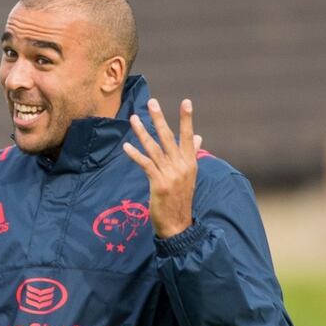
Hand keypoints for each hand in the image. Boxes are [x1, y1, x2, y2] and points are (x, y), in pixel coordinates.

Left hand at [122, 98, 202, 238]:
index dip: (187, 119)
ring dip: (142, 132)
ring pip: (154, 148)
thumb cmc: (181, 199)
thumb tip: (198, 136)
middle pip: (169, 137)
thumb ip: (193, 154)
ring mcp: (170, 174)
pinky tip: (126, 146)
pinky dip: (135, 154)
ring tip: (133, 118)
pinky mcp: (158, 183)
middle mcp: (182, 165)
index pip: (189, 136)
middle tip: (152, 102)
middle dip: (159, 118)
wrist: (178, 224)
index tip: (186, 102)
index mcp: (190, 162)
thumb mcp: (190, 175)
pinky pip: (145, 164)